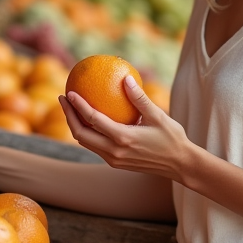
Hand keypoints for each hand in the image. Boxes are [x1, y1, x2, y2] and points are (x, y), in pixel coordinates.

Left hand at [60, 75, 194, 181]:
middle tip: (63, 97)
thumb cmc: (172, 137)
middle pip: (81, 134)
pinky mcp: (115, 162)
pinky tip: (89, 119)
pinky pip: (95, 146)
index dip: (78, 106)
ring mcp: (113, 159)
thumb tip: (126, 78)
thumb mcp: (158, 115)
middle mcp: (114, 151)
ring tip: (71, 106)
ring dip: (75, 125)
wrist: (179, 164)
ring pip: (86, 142)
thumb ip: (140, 98)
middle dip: (68, 116)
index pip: (93, 120)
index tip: (69, 92)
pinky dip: (87, 132)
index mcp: (123, 138)